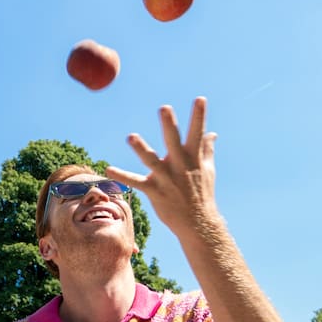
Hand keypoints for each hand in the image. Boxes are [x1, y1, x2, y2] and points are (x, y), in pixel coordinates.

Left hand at [108, 96, 219, 239]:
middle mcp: (180, 165)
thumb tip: (213, 133)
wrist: (198, 223)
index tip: (200, 98)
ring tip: (131, 136)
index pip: (197, 132)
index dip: (199, 115)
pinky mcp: (155, 191)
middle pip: (173, 141)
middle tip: (164, 108)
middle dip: (169, 125)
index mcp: (193, 157)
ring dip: (141, 149)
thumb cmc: (202, 193)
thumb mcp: (208, 169)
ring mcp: (167, 178)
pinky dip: (122, 175)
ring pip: (152, 161)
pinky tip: (108, 168)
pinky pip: (136, 182)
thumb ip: (206, 149)